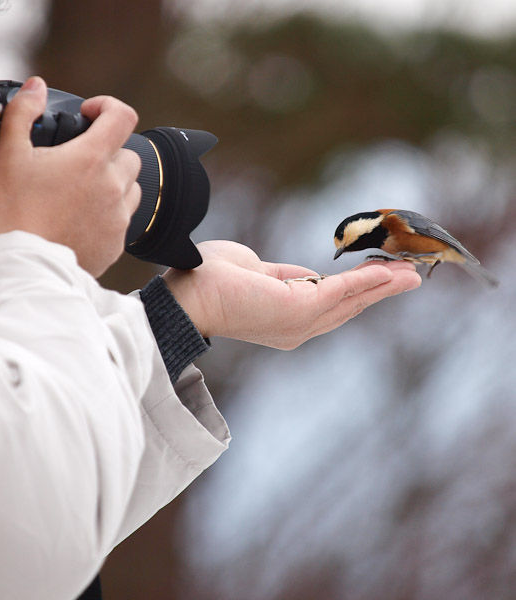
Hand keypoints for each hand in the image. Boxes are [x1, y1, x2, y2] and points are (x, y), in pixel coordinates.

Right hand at [0, 76, 140, 276]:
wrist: (21, 267)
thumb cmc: (11, 212)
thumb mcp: (7, 154)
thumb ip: (22, 113)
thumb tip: (37, 87)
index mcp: (91, 159)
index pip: (123, 116)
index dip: (108, 106)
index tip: (90, 114)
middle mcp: (114, 187)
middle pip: (129, 154)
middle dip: (109, 150)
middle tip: (78, 159)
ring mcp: (118, 218)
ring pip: (132, 188)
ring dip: (114, 182)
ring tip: (82, 190)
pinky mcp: (116, 244)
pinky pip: (124, 220)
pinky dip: (109, 214)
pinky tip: (81, 218)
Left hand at [163, 240, 421, 348]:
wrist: (188, 291)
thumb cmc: (213, 279)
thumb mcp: (257, 271)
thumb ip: (285, 275)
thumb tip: (306, 275)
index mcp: (287, 320)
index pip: (332, 305)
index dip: (359, 289)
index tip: (382, 274)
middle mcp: (297, 328)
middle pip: (349, 307)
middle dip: (380, 290)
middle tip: (409, 276)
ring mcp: (299, 323)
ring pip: (351, 301)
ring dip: (382, 285)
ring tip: (410, 274)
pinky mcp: (298, 310)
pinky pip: (340, 292)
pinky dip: (366, 281)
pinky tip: (388, 272)